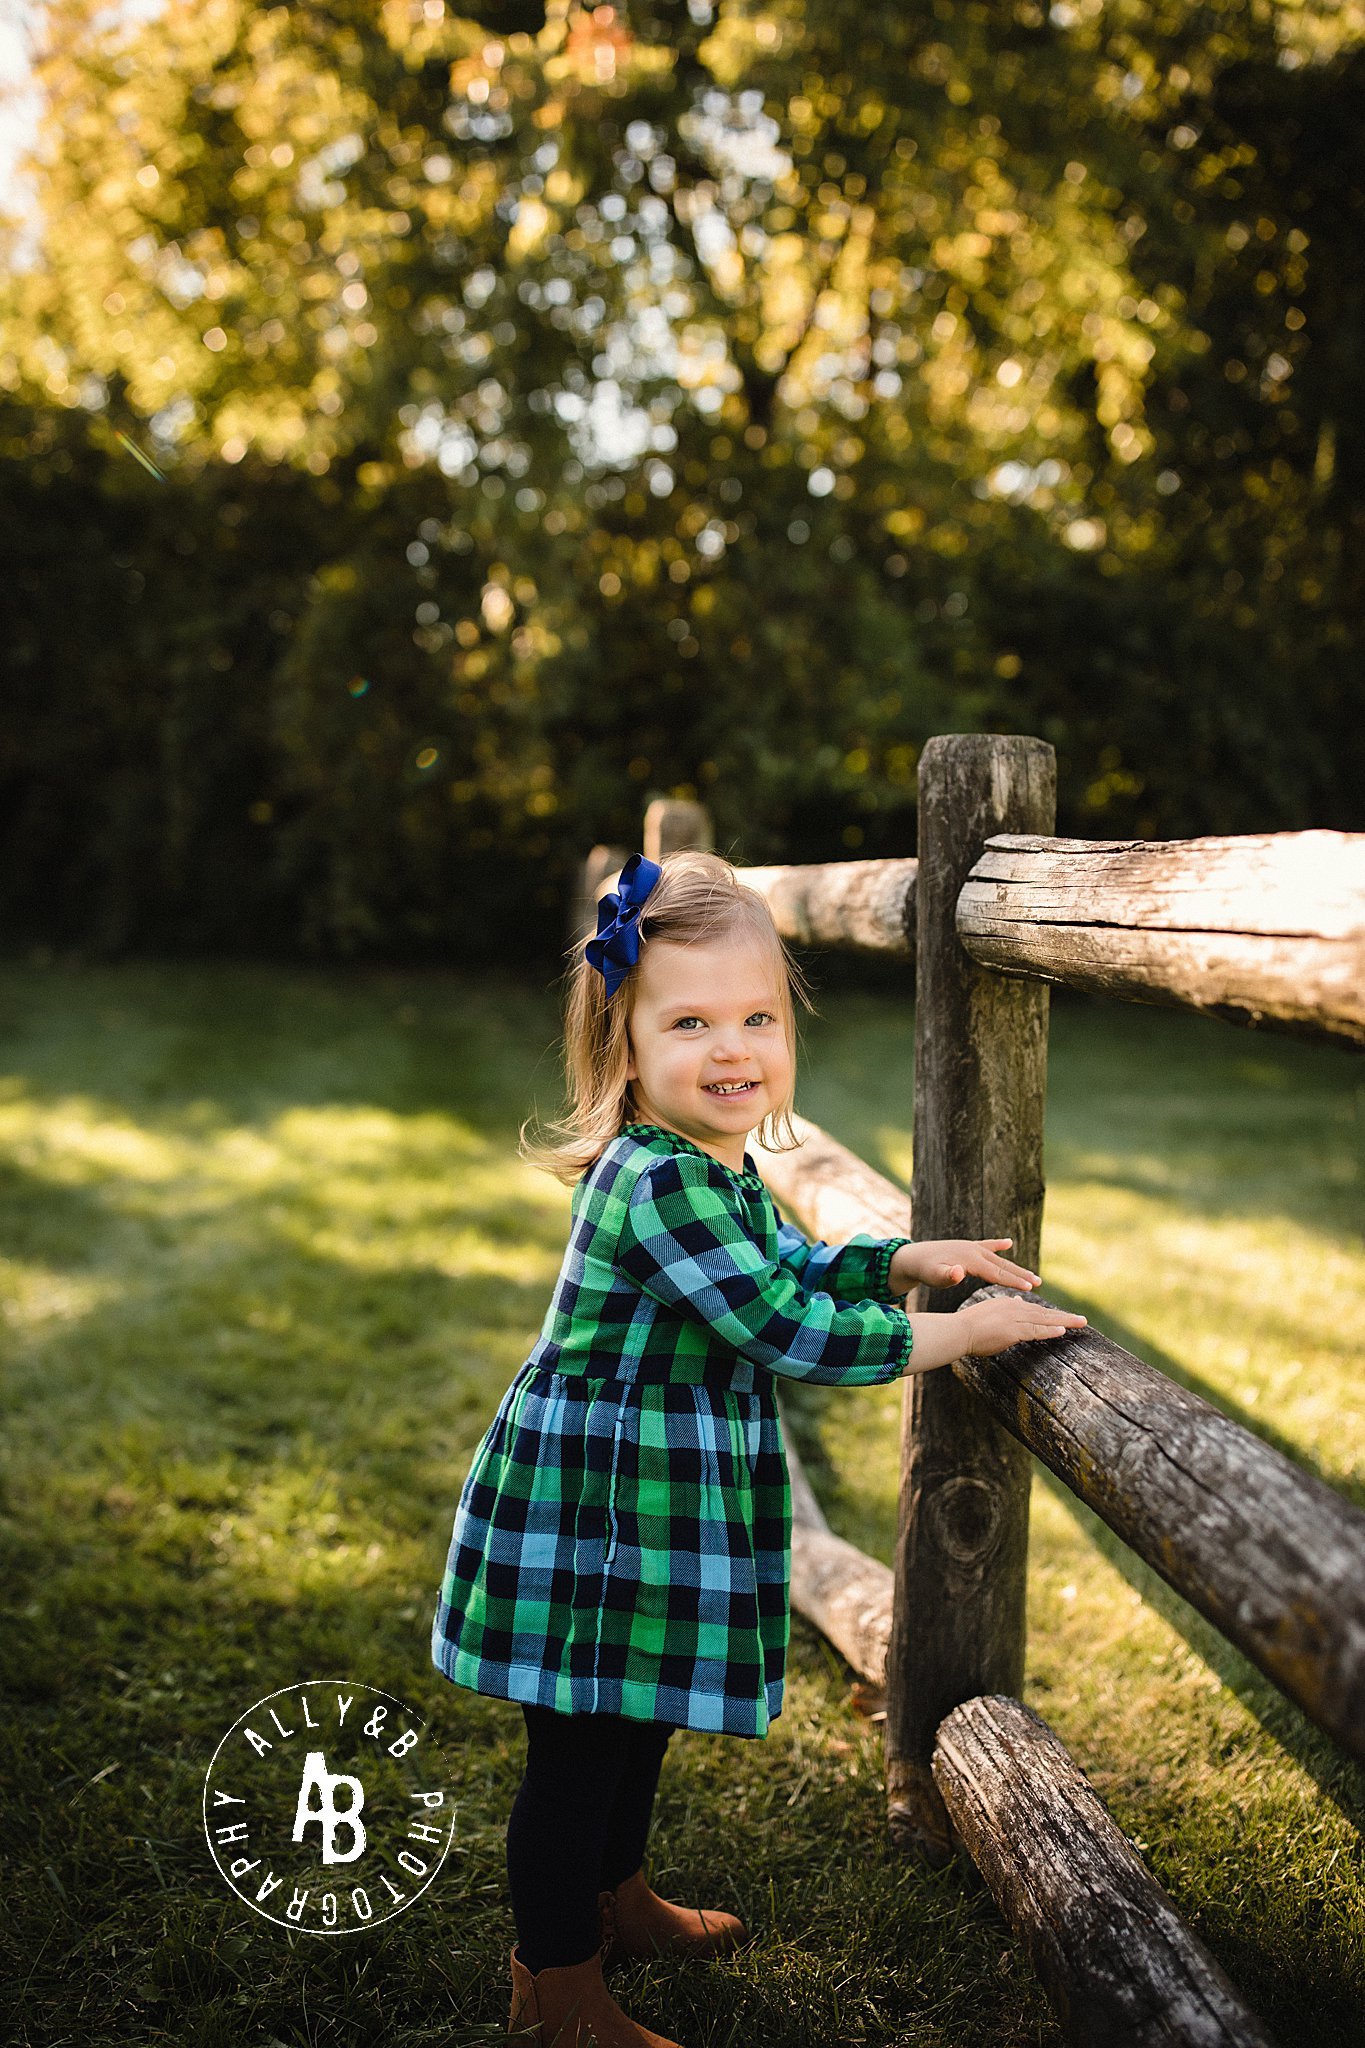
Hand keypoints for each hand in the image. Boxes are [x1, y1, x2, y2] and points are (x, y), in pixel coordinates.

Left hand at [889, 1238, 1040, 1296]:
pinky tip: (1008, 1243)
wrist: (911, 1257)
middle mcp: (974, 1250)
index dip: (1014, 1281)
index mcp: (970, 1259)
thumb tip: (959, 1272)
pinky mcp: (966, 1246)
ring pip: (998, 1258)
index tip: (1030, 1288)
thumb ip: (947, 1276)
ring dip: (1014, 1266)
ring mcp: (971, 1246)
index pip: (996, 1272)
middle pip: (1002, 1265)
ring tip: (1031, 1275)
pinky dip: (998, 1244)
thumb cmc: (924, 1270)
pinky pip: (986, 1245)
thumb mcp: (934, 1277)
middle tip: (1038, 1283)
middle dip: (1021, 1274)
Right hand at [957, 1294, 1086, 1358]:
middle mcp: (1014, 1308)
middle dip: (1064, 1317)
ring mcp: (1014, 1319)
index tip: (1065, 1318)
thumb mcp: (991, 1312)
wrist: (959, 1330)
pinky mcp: (1013, 1330)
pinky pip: (1036, 1331)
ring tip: (1081, 1323)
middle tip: (1082, 1320)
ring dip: (1065, 1321)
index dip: (1051, 1315)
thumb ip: (1006, 1309)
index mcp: (1008, 1305)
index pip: (1035, 1310)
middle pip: (1044, 1313)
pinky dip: (1050, 1330)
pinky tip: (1063, 1330)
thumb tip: (1018, 1301)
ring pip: (1044, 1320)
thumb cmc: (970, 1326)